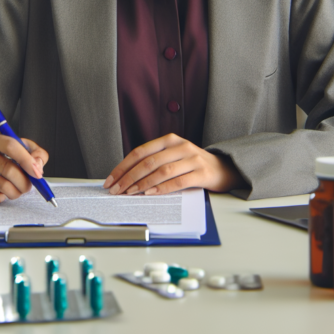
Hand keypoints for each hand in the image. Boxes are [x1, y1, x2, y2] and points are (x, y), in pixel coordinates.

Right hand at [0, 131, 49, 203]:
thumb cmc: (10, 156)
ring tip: (19, 189)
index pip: (10, 146)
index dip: (26, 161)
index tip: (37, 173)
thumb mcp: (26, 148)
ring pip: (2, 186)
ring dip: (17, 192)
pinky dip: (5, 197)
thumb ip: (37, 154)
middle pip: (7, 169)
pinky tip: (5, 192)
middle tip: (29, 186)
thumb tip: (37, 166)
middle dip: (24, 181)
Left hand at [102, 133, 245, 195]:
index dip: (123, 166)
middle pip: (148, 162)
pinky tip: (150, 194)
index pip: (140, 152)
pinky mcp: (201, 173)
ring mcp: (191, 158)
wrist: (223, 168)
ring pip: (161, 171)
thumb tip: (126, 178)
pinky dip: (162, 188)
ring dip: (142, 184)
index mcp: (169, 140)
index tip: (111, 180)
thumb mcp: (172, 156)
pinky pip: (177, 181)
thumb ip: (154, 162)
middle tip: (117, 190)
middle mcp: (180, 146)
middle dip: (129, 177)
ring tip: (130, 193)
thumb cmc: (192, 164)